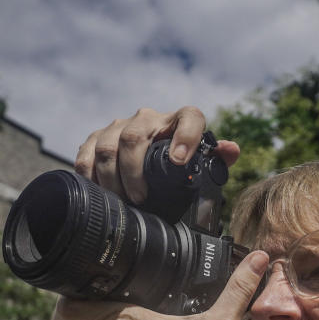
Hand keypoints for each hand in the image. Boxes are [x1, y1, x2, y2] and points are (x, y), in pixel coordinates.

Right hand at [74, 106, 240, 203]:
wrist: (146, 153)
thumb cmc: (178, 162)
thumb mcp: (199, 163)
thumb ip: (218, 159)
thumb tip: (231, 150)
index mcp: (179, 121)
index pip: (190, 118)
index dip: (186, 136)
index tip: (180, 161)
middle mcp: (147, 119)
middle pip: (134, 137)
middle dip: (134, 171)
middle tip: (141, 198)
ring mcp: (118, 127)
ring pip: (107, 146)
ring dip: (112, 178)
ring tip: (122, 201)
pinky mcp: (96, 138)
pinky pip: (86, 154)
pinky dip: (90, 175)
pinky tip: (98, 192)